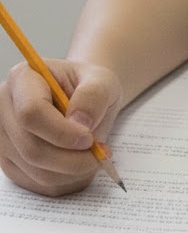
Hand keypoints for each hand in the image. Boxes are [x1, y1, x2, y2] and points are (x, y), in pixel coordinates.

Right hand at [0, 59, 123, 196]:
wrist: (86, 100)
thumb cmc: (91, 87)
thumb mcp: (103, 80)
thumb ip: (94, 95)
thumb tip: (79, 122)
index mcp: (23, 78)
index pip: (31, 112)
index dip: (61, 131)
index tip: (88, 138)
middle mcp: (4, 108)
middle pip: (30, 147)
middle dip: (70, 158)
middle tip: (99, 153)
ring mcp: (4, 138)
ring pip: (33, 169)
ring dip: (69, 171)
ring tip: (95, 157)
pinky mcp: (10, 162)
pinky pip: (35, 182)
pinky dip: (64, 179)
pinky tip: (81, 165)